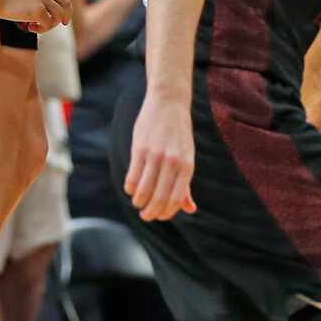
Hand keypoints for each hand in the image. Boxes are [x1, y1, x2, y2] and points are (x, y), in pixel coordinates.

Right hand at [0, 0, 77, 31]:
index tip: (66, 5)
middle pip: (67, 2)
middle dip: (66, 14)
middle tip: (62, 23)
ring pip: (59, 15)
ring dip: (51, 24)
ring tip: (38, 26)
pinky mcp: (38, 11)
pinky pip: (48, 24)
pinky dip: (42, 29)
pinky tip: (30, 28)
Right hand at [125, 92, 197, 220]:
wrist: (169, 103)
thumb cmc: (179, 135)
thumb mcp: (187, 157)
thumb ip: (186, 184)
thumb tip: (190, 209)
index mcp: (187, 166)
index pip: (176, 198)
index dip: (166, 212)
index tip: (159, 216)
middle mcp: (172, 162)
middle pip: (159, 197)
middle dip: (151, 212)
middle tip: (146, 216)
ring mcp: (156, 155)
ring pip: (144, 189)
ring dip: (139, 202)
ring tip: (138, 203)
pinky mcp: (140, 148)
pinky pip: (133, 176)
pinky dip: (130, 188)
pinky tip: (131, 189)